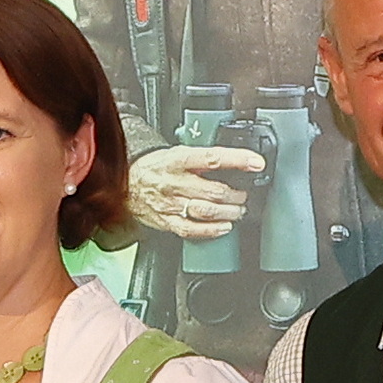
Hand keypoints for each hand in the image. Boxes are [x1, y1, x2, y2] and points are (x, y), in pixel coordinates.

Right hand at [127, 143, 266, 243]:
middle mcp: (175, 181)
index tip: (257, 163)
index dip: (238, 160)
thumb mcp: (177, 152)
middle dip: (236, 195)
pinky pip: (192, 229)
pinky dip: (212, 230)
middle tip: (243, 195)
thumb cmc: (156, 168)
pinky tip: (224, 227)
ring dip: (229, 213)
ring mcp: (170, 203)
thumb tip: (235, 161)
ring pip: (207, 211)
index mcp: (179, 159)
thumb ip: (203, 159)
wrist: (125, 183)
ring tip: (237, 211)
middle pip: (214, 191)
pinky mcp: (167, 221)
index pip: (213, 158)